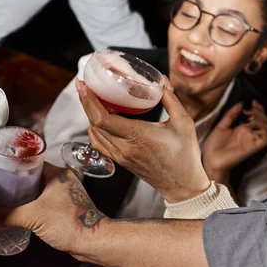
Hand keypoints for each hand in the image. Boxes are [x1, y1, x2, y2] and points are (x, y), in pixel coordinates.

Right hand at [0, 162, 105, 259]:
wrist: (91, 242)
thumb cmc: (72, 224)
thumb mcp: (33, 217)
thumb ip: (8, 217)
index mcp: (57, 174)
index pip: (31, 161)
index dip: (14, 165)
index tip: (0, 168)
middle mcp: (61, 181)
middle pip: (32, 176)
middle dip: (16, 182)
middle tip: (0, 185)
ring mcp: (64, 194)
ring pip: (38, 189)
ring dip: (24, 194)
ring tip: (7, 198)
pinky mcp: (64, 207)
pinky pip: (43, 201)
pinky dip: (32, 204)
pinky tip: (21, 211)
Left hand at [77, 79, 209, 202]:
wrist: (182, 185)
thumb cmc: (185, 155)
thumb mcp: (183, 122)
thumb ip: (170, 99)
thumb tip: (162, 81)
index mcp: (137, 136)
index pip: (103, 119)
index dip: (90, 101)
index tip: (84, 86)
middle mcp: (124, 147)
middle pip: (94, 124)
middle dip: (85, 103)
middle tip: (82, 86)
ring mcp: (120, 156)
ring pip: (94, 134)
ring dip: (89, 115)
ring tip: (90, 98)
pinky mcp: (120, 161)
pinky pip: (99, 144)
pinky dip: (95, 129)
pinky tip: (98, 118)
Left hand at [202, 100, 266, 179]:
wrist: (211, 158)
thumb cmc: (214, 145)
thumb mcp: (221, 126)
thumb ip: (230, 115)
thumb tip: (241, 103)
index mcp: (241, 128)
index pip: (255, 117)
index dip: (257, 109)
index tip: (252, 102)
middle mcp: (248, 133)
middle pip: (262, 121)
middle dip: (260, 112)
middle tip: (251, 109)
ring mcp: (251, 140)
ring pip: (266, 128)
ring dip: (262, 119)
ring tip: (252, 115)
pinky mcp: (253, 147)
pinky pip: (266, 139)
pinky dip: (264, 130)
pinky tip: (255, 124)